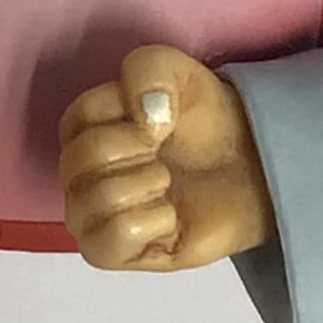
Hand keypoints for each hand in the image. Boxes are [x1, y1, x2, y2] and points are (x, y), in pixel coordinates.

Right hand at [59, 45, 275, 270]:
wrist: (246, 163)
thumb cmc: (201, 117)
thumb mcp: (177, 69)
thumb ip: (148, 70)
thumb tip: (143, 120)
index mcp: (82, 128)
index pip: (76, 120)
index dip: (122, 116)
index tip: (157, 121)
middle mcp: (77, 173)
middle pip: (80, 161)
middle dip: (135, 152)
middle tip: (163, 154)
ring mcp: (92, 216)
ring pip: (91, 203)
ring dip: (144, 187)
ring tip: (167, 185)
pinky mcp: (115, 253)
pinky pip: (109, 241)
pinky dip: (148, 224)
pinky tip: (169, 216)